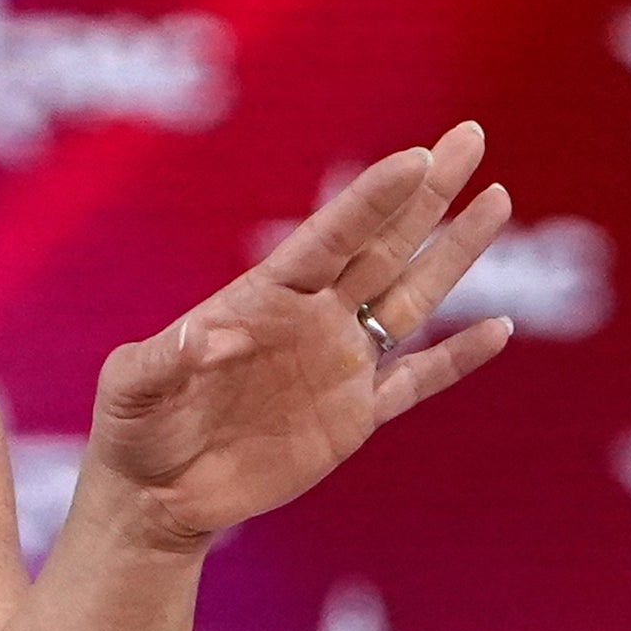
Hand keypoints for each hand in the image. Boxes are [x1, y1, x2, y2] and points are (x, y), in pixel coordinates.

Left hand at [82, 121, 513, 551]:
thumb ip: (167, 358)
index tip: (416, 156)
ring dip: (454, 253)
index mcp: (261, 300)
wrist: (155, 494)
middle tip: (469, 136)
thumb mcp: (132, 386)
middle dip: (428, 195)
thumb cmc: (133, 428)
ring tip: (495, 199)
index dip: (372, 199)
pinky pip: (416, 381)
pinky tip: (498, 328)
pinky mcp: (353, 418)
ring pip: (410, 298)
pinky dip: (457, 358)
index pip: (328, 238)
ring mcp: (337, 365)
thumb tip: (213, 336)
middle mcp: (309, 320)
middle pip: (381, 246)